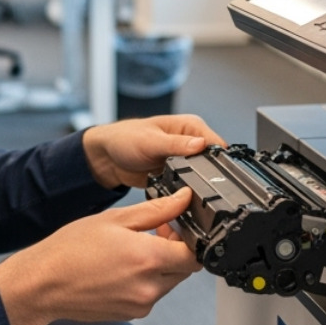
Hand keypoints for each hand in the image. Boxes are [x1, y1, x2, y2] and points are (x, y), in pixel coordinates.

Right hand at [0, 187, 202, 324]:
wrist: (42, 285)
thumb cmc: (70, 250)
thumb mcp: (114, 219)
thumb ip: (156, 210)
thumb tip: (182, 199)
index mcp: (148, 259)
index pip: (194, 254)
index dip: (188, 238)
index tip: (172, 227)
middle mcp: (149, 287)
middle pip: (184, 269)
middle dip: (174, 250)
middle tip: (152, 234)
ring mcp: (141, 305)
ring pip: (169, 282)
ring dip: (160, 266)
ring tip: (130, 251)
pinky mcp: (132, 314)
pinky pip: (151, 295)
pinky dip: (145, 280)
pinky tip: (121, 268)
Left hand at [81, 114, 226, 188]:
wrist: (107, 158)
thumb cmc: (124, 139)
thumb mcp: (150, 141)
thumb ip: (176, 144)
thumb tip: (201, 144)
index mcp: (190, 127)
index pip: (215, 143)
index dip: (218, 160)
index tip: (217, 175)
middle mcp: (191, 142)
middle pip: (212, 162)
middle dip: (208, 176)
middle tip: (196, 186)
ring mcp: (185, 160)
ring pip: (201, 177)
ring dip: (195, 186)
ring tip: (186, 192)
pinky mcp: (177, 175)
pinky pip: (187, 187)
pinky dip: (184, 193)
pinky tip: (178, 197)